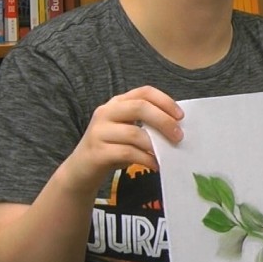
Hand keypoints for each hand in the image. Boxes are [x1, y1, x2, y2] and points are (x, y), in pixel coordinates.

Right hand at [63, 85, 183, 188]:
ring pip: (134, 133)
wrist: (81, 170)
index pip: (144, 92)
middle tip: (178, 137)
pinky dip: (146, 159)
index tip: (181, 116)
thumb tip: (177, 129)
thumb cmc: (111, 148)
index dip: (165, 101)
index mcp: (117, 103)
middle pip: (139, 107)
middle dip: (163, 121)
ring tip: (167, 154)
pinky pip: (128, 153)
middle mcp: (106, 112)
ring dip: (155, 145)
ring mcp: (99, 131)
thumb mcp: (128, 131)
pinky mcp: (97, 152)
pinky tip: (155, 165)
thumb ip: (147, 125)